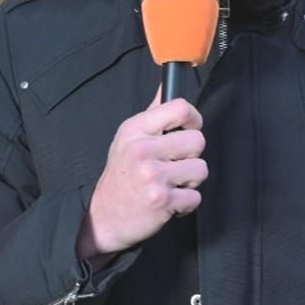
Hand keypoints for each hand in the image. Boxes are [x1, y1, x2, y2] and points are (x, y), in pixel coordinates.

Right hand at [77, 89, 206, 262]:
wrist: (104, 217)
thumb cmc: (120, 175)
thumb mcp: (128, 139)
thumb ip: (152, 115)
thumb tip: (167, 87)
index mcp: (135, 129)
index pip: (180, 108)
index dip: (193, 119)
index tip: (189, 130)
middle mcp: (142, 150)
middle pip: (197, 140)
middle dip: (191, 156)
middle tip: (173, 165)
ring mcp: (152, 176)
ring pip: (200, 169)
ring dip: (190, 181)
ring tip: (169, 184)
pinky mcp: (162, 200)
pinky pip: (195, 197)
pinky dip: (185, 203)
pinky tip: (167, 201)